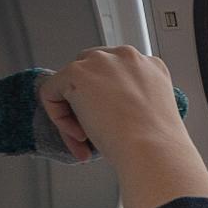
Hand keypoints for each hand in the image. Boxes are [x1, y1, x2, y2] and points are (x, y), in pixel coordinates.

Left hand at [40, 45, 177, 160]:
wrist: (152, 150)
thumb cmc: (156, 143)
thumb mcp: (151, 113)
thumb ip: (132, 100)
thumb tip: (106, 109)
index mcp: (150, 66)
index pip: (115, 74)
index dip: (106, 101)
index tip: (107, 123)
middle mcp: (126, 57)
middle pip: (90, 71)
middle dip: (85, 100)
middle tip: (90, 131)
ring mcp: (101, 61)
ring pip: (70, 83)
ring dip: (73, 113)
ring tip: (86, 139)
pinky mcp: (77, 72)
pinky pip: (51, 92)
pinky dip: (58, 117)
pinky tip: (79, 135)